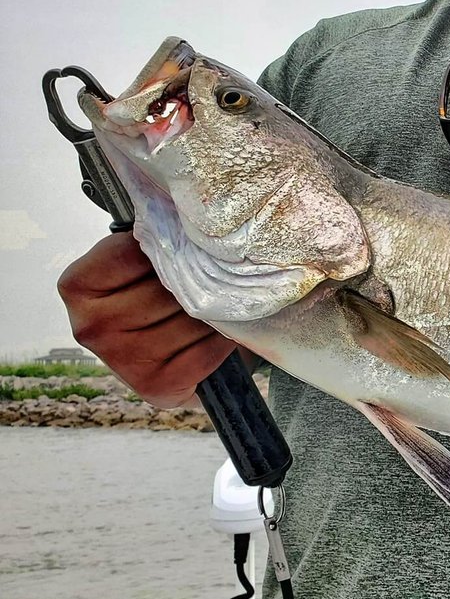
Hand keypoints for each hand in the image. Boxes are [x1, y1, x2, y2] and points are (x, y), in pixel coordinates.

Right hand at [56, 233, 235, 407]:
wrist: (190, 356)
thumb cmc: (167, 295)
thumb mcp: (149, 258)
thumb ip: (153, 237)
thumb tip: (176, 210)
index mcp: (78, 286)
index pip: (134, 251)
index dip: (169, 248)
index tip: (182, 250)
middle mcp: (89, 327)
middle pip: (167, 287)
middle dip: (198, 282)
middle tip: (210, 282)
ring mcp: (119, 361)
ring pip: (190, 318)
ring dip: (215, 312)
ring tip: (216, 309)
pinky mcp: (153, 387)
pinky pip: (205, 352)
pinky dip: (223, 342)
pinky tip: (221, 336)